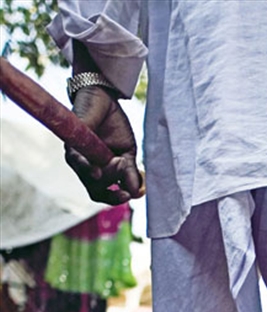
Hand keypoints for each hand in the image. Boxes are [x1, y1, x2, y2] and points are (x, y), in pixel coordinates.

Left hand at [65, 86, 143, 204]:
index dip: (115, 199)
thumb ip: (130, 172)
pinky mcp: (71, 146)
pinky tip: (98, 170)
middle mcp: (87, 168)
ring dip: (107, 175)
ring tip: (119, 161)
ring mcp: (77, 159)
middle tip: (124, 176)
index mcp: (101, 171)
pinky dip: (88, 169)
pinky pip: (77, 163)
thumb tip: (136, 192)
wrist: (104, 99)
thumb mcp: (127, 152)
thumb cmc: (114, 124)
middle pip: (96, 191)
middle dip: (113, 190)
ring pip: (89, 180)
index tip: (128, 196)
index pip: (104, 193)